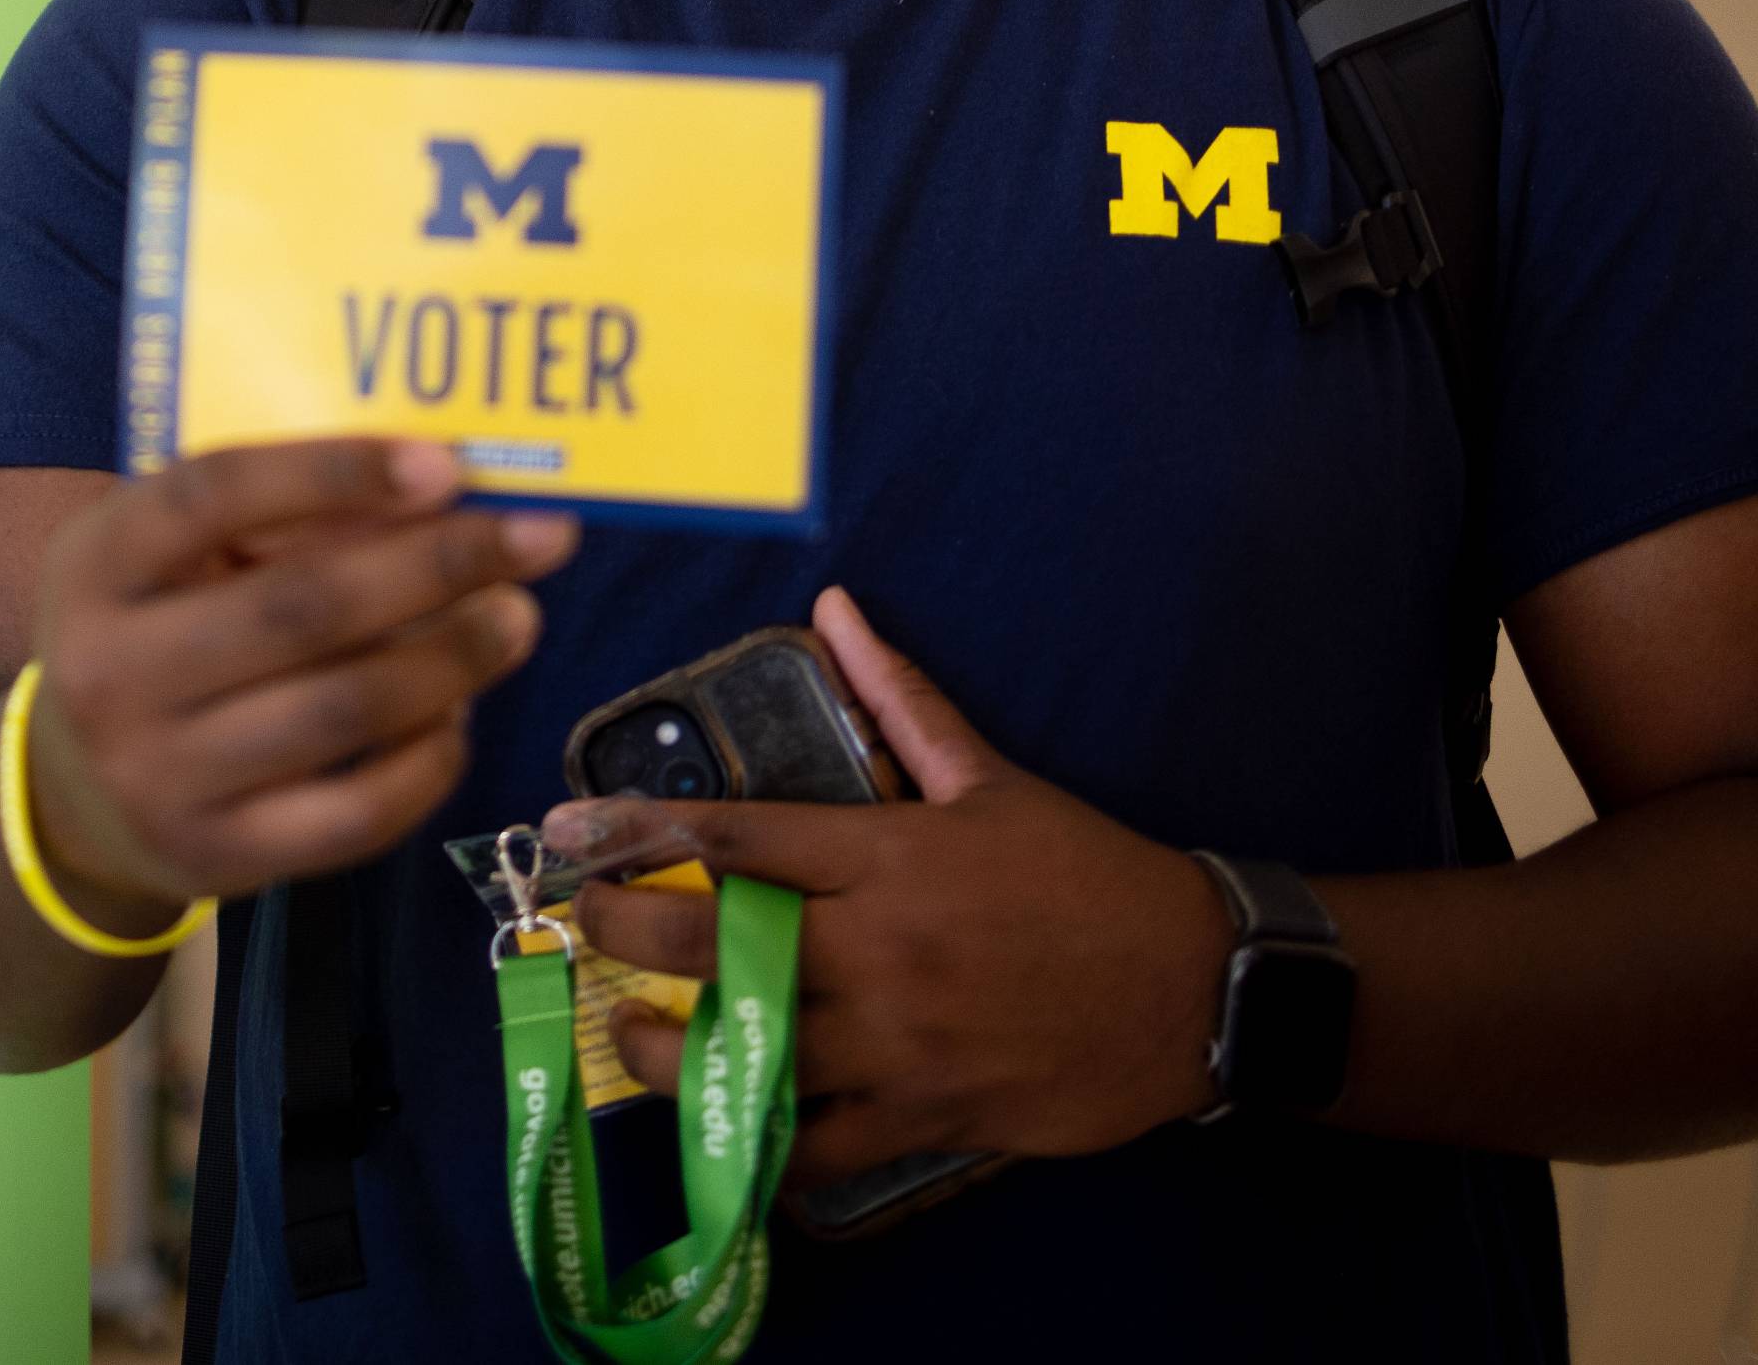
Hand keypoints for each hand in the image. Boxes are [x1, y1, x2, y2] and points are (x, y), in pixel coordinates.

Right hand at [20, 437, 578, 933]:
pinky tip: (459, 715)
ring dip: (452, 660)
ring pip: (342, 712)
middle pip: (301, 609)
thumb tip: (441, 490)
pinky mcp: (216, 858)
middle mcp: (108, 670)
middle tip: (539, 540)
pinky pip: (354, 813)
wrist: (73, 798)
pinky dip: (427, 760)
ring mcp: (158, 776)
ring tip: (517, 619)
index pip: (212, 495)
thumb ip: (277, 521)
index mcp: (95, 564)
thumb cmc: (156, 635)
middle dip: (437, 566)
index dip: (333, 471)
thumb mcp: (177, 561)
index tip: (444, 465)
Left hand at [545, 588, 1230, 1180]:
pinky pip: (814, 1148)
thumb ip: (901, 701)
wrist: (1196, 987)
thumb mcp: (993, 780)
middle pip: (713, 947)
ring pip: (745, 1055)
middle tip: (584, 927)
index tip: (562, 832)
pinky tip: (719, 1128)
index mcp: (888, 857)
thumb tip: (838, 610)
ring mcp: (900, 1043)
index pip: (734, 840)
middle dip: (625, 936)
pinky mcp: (927, 1115)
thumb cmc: (1089, 876)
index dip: (632, 833)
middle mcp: (879, 950)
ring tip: (628, 1032)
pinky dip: (758, 1145)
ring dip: (666, 1048)